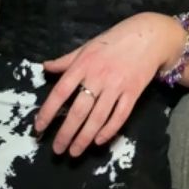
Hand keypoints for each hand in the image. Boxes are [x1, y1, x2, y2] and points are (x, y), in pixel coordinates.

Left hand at [34, 13, 181, 157]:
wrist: (149, 36)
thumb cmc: (115, 41)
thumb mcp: (87, 46)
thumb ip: (66, 60)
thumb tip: (45, 67)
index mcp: (83, 64)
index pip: (61, 91)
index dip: (48, 111)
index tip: (39, 127)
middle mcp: (98, 76)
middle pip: (79, 110)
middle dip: (66, 133)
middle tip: (57, 150)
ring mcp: (117, 86)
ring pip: (98, 117)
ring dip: (85, 138)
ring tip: (74, 152)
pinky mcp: (133, 93)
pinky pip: (120, 116)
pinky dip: (109, 130)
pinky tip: (98, 141)